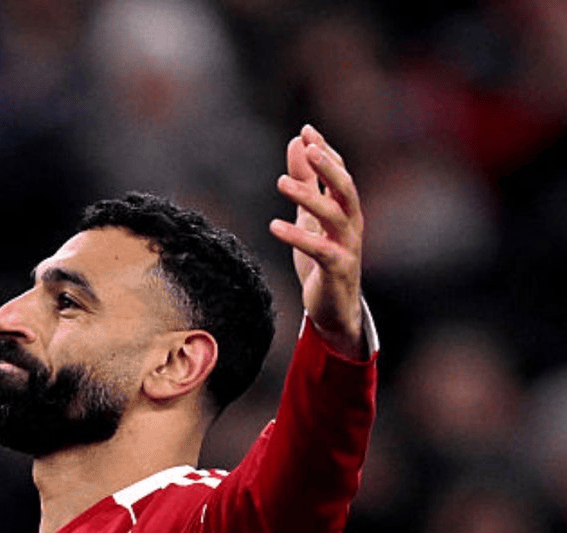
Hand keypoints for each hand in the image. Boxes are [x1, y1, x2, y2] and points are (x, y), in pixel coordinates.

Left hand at [269, 124, 365, 358]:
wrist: (334, 308)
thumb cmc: (323, 260)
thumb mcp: (310, 218)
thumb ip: (306, 183)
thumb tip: (297, 143)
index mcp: (346, 210)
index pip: (339, 173)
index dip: (325, 152)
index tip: (307, 130)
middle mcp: (352, 224)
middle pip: (345, 188)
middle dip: (328, 166)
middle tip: (309, 146)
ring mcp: (348, 246)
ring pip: (333, 215)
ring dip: (309, 197)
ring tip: (281, 182)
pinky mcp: (338, 269)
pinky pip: (319, 249)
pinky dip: (297, 237)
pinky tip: (274, 225)